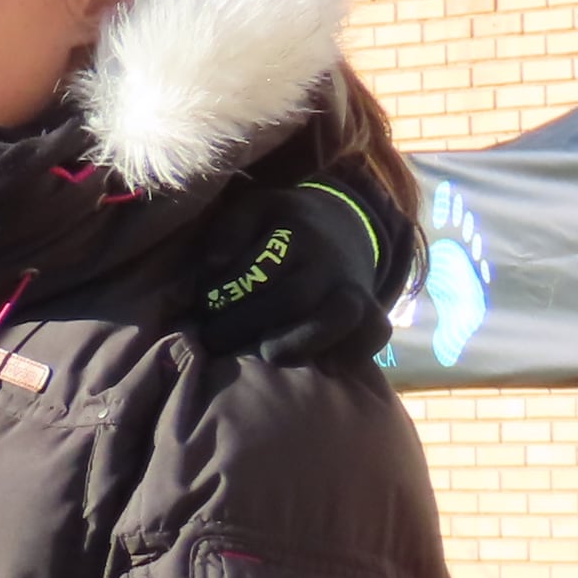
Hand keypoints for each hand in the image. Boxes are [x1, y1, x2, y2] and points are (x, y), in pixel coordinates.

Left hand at [188, 178, 409, 365]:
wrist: (340, 227)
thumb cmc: (280, 225)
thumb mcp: (254, 209)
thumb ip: (230, 230)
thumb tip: (214, 266)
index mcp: (296, 233)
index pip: (260, 268)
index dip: (228, 294)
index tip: (202, 310)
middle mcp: (328, 262)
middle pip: (294, 298)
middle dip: (249, 325)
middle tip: (215, 342)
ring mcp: (354, 286)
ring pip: (343, 317)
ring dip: (301, 343)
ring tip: (268, 356)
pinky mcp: (372, 309)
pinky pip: (375, 332)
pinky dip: (353, 352)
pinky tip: (321, 368)